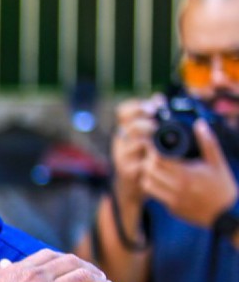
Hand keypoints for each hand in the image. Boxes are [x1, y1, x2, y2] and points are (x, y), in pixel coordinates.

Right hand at [0, 250, 116, 281]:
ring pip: (85, 281)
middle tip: (99, 277)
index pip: (51, 256)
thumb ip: (0, 274)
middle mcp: (39, 278)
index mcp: (21, 270)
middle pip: (74, 265)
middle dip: (90, 269)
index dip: (67, 260)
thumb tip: (4, 265)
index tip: (74, 266)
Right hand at [111, 95, 160, 210]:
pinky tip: (159, 159)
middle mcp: (120, 140)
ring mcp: (122, 156)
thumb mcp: (145, 135)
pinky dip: (151, 160)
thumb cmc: (143, 155)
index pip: (123, 111)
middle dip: (148, 124)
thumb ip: (151, 117)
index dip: (137, 107)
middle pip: (131, 126)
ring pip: (136, 144)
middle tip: (159, 126)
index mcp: (125, 128)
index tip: (153, 108)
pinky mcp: (127, 171)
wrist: (134, 183)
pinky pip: (140, 164)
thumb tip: (159, 97)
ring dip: (151, 142)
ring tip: (162, 143)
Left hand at [142, 119, 238, 226]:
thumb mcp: (217, 162)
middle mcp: (176, 189)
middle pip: (149, 171)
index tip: (155, 145)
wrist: (227, 214)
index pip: (159, 160)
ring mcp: (172, 200)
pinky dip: (154, 186)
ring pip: (147, 185)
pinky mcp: (171, 209)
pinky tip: (161, 180)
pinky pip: (155, 196)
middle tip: (153, 154)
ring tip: (155, 167)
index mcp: (186, 175)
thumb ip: (207, 142)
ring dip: (147, 174)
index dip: (153, 150)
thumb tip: (199, 123)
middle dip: (148, 160)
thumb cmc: (222, 186)